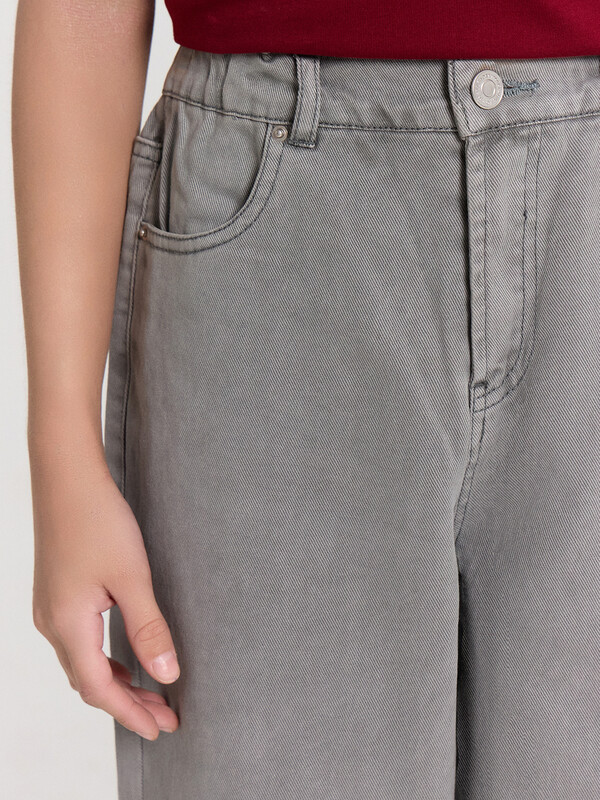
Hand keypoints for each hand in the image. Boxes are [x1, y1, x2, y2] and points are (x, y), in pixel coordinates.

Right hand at [30, 450, 179, 740]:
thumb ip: (149, 629)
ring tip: (152, 693)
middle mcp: (53, 623)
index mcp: (68, 625)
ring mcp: (51, 608)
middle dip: (127, 703)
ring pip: (84, 662)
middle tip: (165, 717)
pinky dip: (105, 659)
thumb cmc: (98, 521)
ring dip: (117, 681)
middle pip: (89, 681)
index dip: (131, 714)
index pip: (100, 689)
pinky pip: (80, 643)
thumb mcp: (132, 577)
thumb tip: (167, 675)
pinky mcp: (57, 593)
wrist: (67, 477)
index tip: (161, 729)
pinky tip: (126, 656)